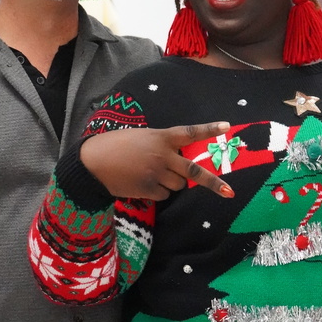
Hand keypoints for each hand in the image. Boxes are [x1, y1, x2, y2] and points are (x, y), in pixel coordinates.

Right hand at [81, 122, 235, 200]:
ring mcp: (156, 173)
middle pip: (193, 171)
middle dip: (213, 182)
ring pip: (178, 185)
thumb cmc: (115, 146)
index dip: (209, 130)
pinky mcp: (148, 189)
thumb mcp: (141, 137)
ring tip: (152, 174)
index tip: (226, 127)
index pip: (190, 132)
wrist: (92, 162)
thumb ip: (161, 146)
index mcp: (161, 137)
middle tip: (229, 191)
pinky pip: (164, 195)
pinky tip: (143, 183)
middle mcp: (163, 155)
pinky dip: (158, 192)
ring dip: (172, 183)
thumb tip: (178, 162)